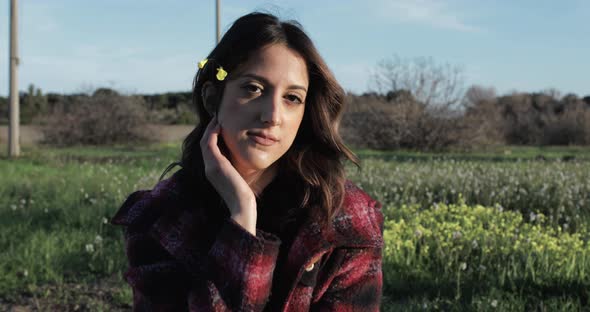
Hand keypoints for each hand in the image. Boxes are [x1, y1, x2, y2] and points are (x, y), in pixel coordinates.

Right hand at [200, 116, 256, 234]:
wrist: (242, 206)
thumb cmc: (245, 196)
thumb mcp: (242, 178)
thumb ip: (242, 169)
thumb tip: (252, 161)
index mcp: (214, 172)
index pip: (210, 150)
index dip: (214, 136)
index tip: (222, 125)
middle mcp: (209, 168)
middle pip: (205, 143)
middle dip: (210, 129)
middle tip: (218, 117)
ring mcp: (210, 167)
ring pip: (205, 141)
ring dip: (211, 128)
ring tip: (218, 118)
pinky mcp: (215, 165)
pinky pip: (209, 143)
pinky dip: (213, 133)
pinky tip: (220, 125)